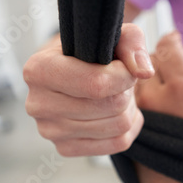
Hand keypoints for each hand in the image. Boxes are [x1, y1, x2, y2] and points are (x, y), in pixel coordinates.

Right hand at [23, 24, 153, 156]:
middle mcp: (38, 104)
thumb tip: (144, 72)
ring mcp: (50, 130)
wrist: (75, 68)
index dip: (124, 75)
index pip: (96, 84)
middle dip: (126, 90)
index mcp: (39, 70)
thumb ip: (131, 43)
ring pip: (118, 126)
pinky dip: (130, 125)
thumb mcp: (112, 34)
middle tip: (121, 79)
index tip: (125, 66)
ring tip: (118, 92)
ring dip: (129, 107)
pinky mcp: (65, 148)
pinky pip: (118, 143)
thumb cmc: (92, 49)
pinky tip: (121, 110)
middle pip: (110, 106)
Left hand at [135, 31, 182, 132]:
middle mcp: (155, 95)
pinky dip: (136, 91)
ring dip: (144, 75)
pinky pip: (127, 93)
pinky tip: (150, 104)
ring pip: (134, 74)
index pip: (168, 46)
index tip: (174, 39)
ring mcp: (137, 108)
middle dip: (161, 58)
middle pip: (150, 58)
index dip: (172, 39)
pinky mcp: (127, 119)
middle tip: (171, 71)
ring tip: (161, 90)